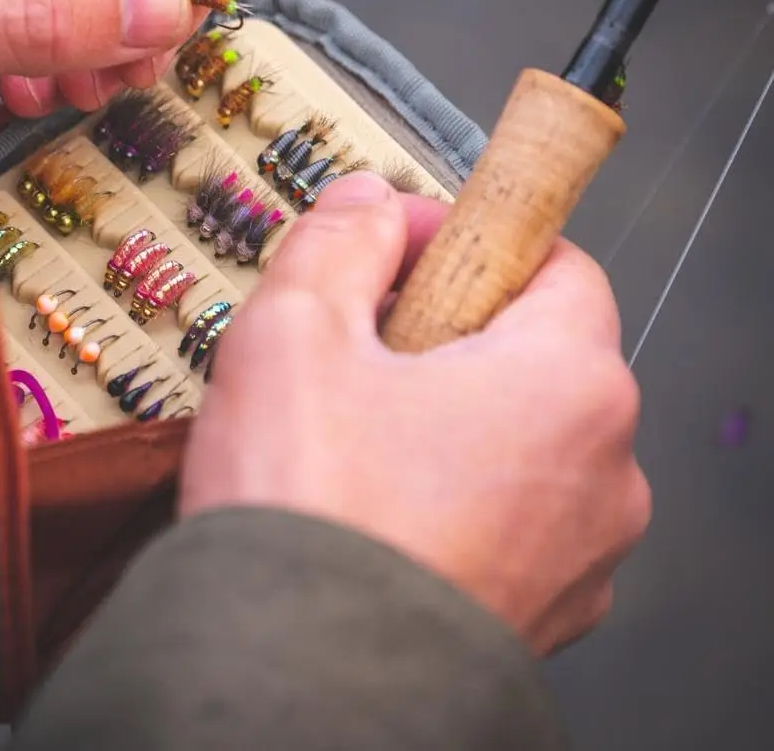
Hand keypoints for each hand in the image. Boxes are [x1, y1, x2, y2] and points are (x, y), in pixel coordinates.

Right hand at [180, 172, 650, 655]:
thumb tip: (366, 204)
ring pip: (518, 436)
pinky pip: (509, 513)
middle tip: (358, 345)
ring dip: (447, 414)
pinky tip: (380, 504)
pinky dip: (455, 492)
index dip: (465, 241)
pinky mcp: (544, 607)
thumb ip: (339, 242)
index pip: (550, 261)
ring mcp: (581, 550)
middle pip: (533, 349)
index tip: (397, 248)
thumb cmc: (308, 518)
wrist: (294, 692)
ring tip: (357, 434)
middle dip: (445, 329)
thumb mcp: (293, 333)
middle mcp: (603, 468)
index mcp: (567, 383)